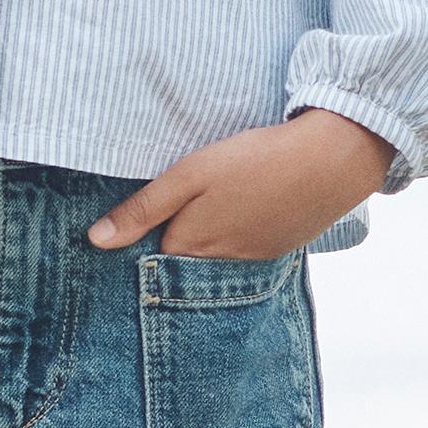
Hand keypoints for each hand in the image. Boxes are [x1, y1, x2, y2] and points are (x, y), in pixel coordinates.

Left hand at [86, 110, 390, 258]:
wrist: (331, 161)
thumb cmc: (254, 161)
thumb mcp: (189, 175)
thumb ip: (143, 209)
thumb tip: (96, 241)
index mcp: (190, 248)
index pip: (147, 257)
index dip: (140, 237)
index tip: (137, 219)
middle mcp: (218, 266)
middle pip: (180, 263)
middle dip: (171, 244)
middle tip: (176, 208)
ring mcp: (252, 262)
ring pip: (213, 258)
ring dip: (206, 239)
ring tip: (211, 206)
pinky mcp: (277, 250)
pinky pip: (242, 251)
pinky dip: (236, 235)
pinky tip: (243, 209)